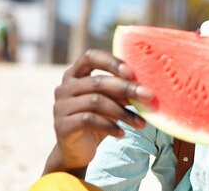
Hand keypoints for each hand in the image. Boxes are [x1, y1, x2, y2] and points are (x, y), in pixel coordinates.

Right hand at [44, 49, 153, 174]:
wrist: (77, 151)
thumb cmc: (98, 120)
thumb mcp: (111, 102)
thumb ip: (121, 92)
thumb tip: (145, 88)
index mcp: (75, 74)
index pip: (90, 57)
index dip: (111, 62)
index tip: (132, 73)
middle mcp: (64, 87)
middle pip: (98, 82)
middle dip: (126, 88)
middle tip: (148, 96)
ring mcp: (60, 106)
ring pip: (96, 102)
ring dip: (123, 112)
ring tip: (141, 123)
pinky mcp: (62, 125)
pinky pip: (90, 120)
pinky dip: (110, 126)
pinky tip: (122, 133)